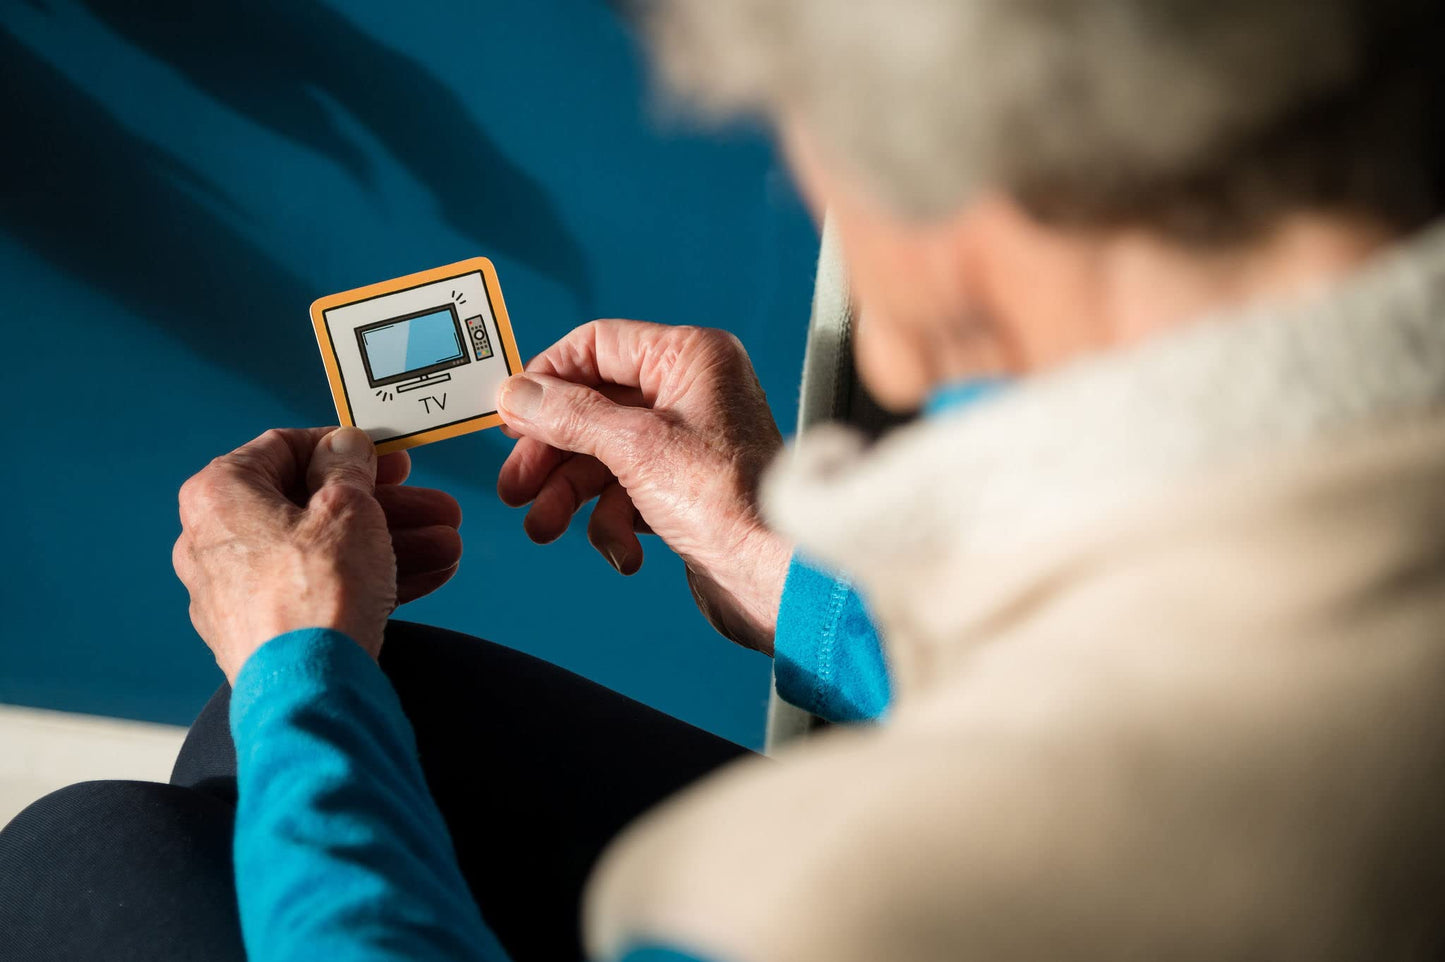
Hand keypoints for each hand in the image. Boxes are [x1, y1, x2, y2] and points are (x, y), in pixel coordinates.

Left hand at [173, 427, 462, 681]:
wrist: (311, 691)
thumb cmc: (319, 590)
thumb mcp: (348, 505)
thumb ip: (348, 465)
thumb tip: (344, 445)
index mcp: (220, 494)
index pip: (282, 448)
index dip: (343, 447)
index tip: (385, 456)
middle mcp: (215, 542)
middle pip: (312, 507)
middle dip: (385, 505)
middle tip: (431, 504)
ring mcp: (236, 593)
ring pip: (324, 552)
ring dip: (390, 543)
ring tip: (447, 545)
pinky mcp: (263, 633)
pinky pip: (320, 591)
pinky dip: (368, 580)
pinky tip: (428, 576)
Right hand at [496, 320, 791, 653]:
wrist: (776, 579)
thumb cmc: (732, 502)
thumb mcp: (634, 446)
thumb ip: (569, 415)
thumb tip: (517, 394)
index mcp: (690, 358)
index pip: (597, 345)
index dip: (548, 379)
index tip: (511, 414)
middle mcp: (690, 393)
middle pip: (590, 406)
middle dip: (550, 452)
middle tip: (517, 485)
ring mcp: (685, 443)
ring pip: (601, 456)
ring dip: (569, 495)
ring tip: (545, 525)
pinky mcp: (681, 490)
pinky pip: (625, 494)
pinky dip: (613, 523)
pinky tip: (623, 550)